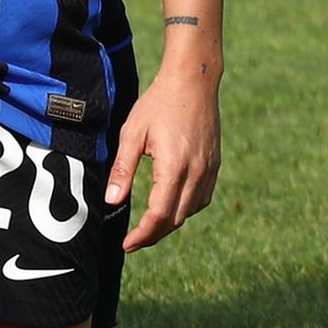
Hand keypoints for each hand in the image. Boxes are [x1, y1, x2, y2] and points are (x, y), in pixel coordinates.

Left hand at [102, 53, 219, 249]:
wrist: (193, 83)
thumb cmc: (157, 105)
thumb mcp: (132, 133)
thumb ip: (123, 169)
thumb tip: (112, 201)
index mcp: (175, 167)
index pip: (159, 215)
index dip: (143, 235)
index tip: (127, 244)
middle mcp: (197, 174)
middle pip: (176, 219)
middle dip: (154, 235)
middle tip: (133, 242)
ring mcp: (209, 171)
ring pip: (190, 211)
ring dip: (170, 224)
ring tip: (148, 228)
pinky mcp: (214, 166)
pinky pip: (201, 198)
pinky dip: (185, 209)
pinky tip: (170, 207)